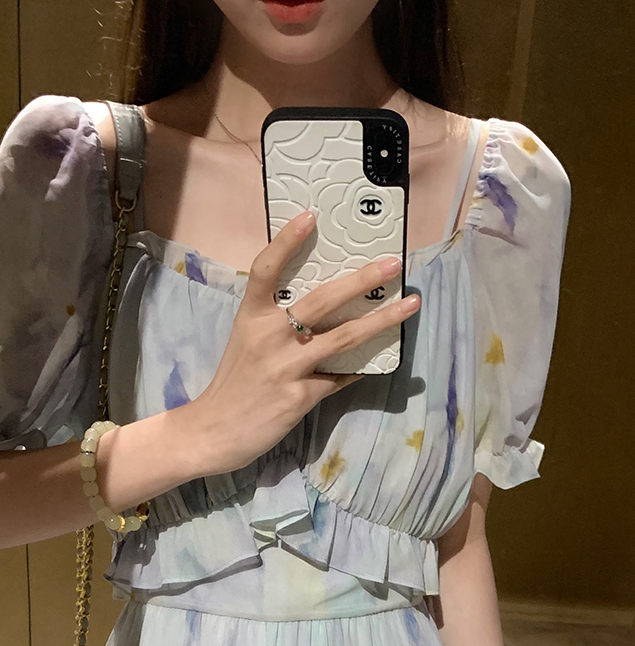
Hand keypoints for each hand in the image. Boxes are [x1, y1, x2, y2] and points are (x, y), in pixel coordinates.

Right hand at [184, 210, 419, 478]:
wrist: (214, 430)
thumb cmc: (235, 381)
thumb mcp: (247, 341)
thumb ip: (276, 322)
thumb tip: (324, 302)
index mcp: (252, 317)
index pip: (265, 270)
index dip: (286, 241)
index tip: (311, 216)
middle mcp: (269, 337)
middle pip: (321, 300)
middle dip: (361, 280)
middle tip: (392, 264)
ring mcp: (286, 367)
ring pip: (344, 337)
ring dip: (382, 321)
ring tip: (409, 304)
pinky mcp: (300, 396)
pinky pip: (340, 377)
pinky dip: (359, 368)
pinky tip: (380, 360)